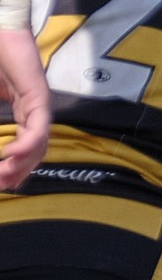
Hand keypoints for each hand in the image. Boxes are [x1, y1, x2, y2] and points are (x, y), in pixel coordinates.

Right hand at [0, 26, 50, 191]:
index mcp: (21, 109)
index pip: (25, 145)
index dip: (15, 165)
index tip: (2, 180)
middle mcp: (34, 109)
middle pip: (36, 149)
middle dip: (20, 170)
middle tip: (3, 185)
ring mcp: (38, 102)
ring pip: (40, 141)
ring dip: (24, 162)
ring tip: (5, 176)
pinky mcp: (39, 94)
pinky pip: (38, 125)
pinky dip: (27, 143)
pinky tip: (11, 154)